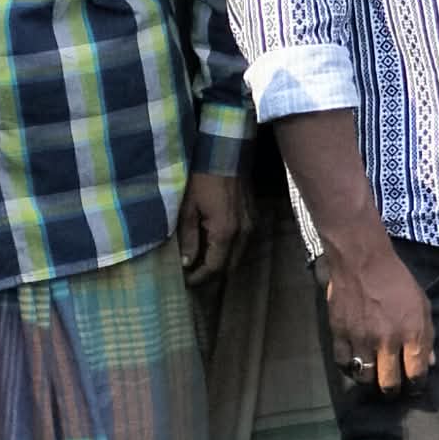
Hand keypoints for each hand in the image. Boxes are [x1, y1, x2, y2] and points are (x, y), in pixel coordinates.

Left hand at [176, 172, 242, 287]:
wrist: (225, 155)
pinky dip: (229, 251)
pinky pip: (243, 243)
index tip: (185, 283)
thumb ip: (187, 238)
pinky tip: (214, 246)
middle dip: (212, 275)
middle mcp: (244, 233)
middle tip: (192, 277)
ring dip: (222, 263)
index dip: (199, 278)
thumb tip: (187, 262)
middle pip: (230, 266)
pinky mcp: (253, 217)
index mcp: (225, 233)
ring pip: (238, 255)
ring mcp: (252, 225)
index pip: (215, 267)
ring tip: (201, 263)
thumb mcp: (187, 209)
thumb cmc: (201, 180)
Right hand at [323, 237, 433, 394]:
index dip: (417, 385)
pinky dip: (349, 369)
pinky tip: (355, 366)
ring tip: (374, 379)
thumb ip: (427, 336)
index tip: (415, 387)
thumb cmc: (398, 282)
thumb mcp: (423, 306)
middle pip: (389, 382)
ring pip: (365, 378)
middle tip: (394, 390)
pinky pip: (343, 364)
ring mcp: (361, 340)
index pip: (416, 373)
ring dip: (371, 382)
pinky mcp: (340, 335)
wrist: (363, 263)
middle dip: (393, 391)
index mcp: (412, 334)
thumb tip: (430, 363)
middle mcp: (387, 342)